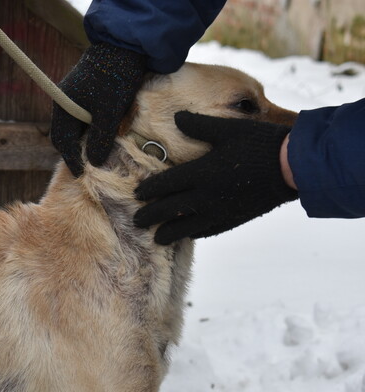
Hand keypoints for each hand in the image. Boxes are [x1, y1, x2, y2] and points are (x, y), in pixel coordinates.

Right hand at [51, 42, 146, 176]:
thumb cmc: (115, 76)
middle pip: (68, 135)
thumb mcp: (110, 111)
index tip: (82, 174)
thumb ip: (101, 138)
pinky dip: (96, 128)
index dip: (72, 159)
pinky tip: (108, 133)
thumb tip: (94, 162)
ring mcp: (77, 96)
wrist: (127, 44)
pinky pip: (88, 116)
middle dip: (78, 151)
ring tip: (102, 152)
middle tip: (92, 166)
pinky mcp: (90, 92)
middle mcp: (66, 102)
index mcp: (63, 105)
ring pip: (79, 126)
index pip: (61, 141)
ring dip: (89, 139)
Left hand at [133, 112, 298, 244]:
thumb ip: (199, 125)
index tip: (137, 194)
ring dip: (168, 233)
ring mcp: (219, 211)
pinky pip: (208, 231)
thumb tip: (177, 117)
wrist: (291, 168)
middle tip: (137, 221)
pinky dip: (194, 233)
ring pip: (186, 227)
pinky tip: (188, 235)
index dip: (149, 190)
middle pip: (169, 210)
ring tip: (156, 238)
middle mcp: (206, 196)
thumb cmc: (260, 143)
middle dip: (150, 217)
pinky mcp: (233, 219)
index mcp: (202, 172)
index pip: (166, 184)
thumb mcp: (229, 129)